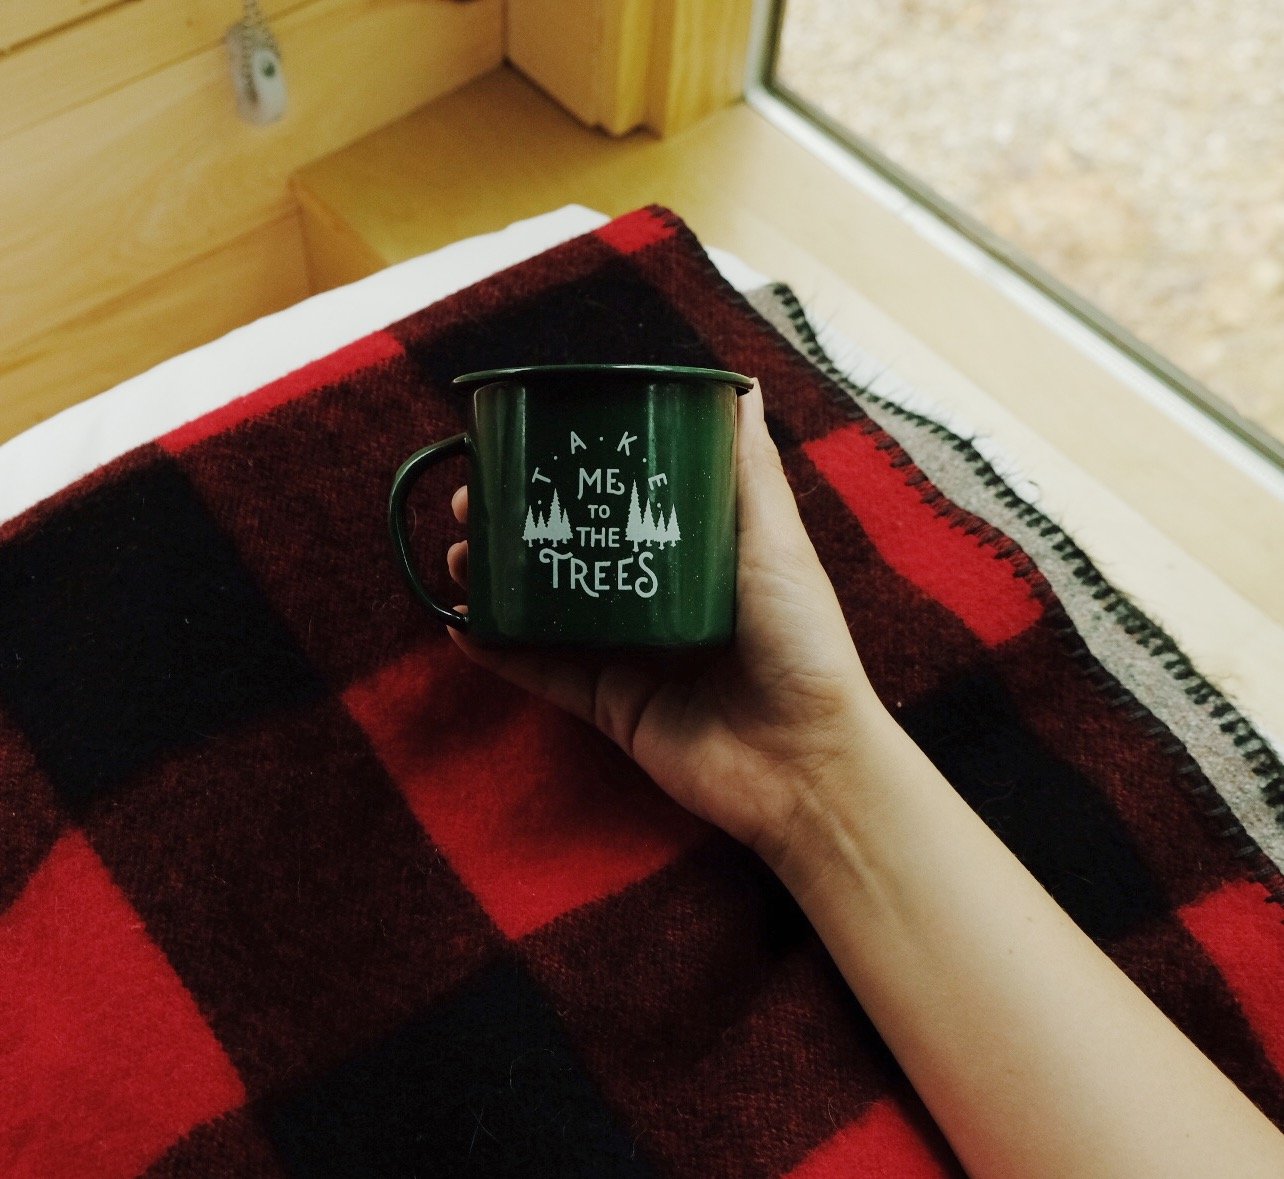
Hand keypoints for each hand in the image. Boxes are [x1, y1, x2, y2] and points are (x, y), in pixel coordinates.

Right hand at [445, 379, 887, 865]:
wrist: (807, 761)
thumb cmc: (803, 644)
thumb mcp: (777, 544)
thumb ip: (749, 473)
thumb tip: (745, 387)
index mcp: (696, 559)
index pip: (624, 505)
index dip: (573, 476)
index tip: (527, 445)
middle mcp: (657, 602)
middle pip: (572, 553)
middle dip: (518, 526)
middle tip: (470, 501)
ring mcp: (629, 656)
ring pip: (547, 611)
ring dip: (498, 582)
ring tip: (456, 555)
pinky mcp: (610, 708)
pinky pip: (544, 675)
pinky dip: (500, 652)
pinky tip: (460, 624)